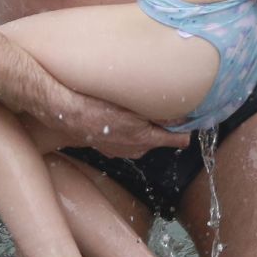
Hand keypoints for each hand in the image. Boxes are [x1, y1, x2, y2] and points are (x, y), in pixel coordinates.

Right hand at [40, 88, 185, 159]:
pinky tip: (121, 120)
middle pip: (159, 140)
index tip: (192, 121)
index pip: (175, 140)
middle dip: (164, 128)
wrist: (65, 112)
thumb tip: (180, 117)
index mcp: (144, 138)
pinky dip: (129, 132)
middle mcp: (134, 150)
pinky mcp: (107, 148)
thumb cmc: (96, 105)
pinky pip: (126, 142)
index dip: (185, 130)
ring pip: (142, 141)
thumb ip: (158, 113)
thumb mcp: (131, 106)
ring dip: (145, 129)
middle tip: (166, 110)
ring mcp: (119, 151)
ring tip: (143, 112)